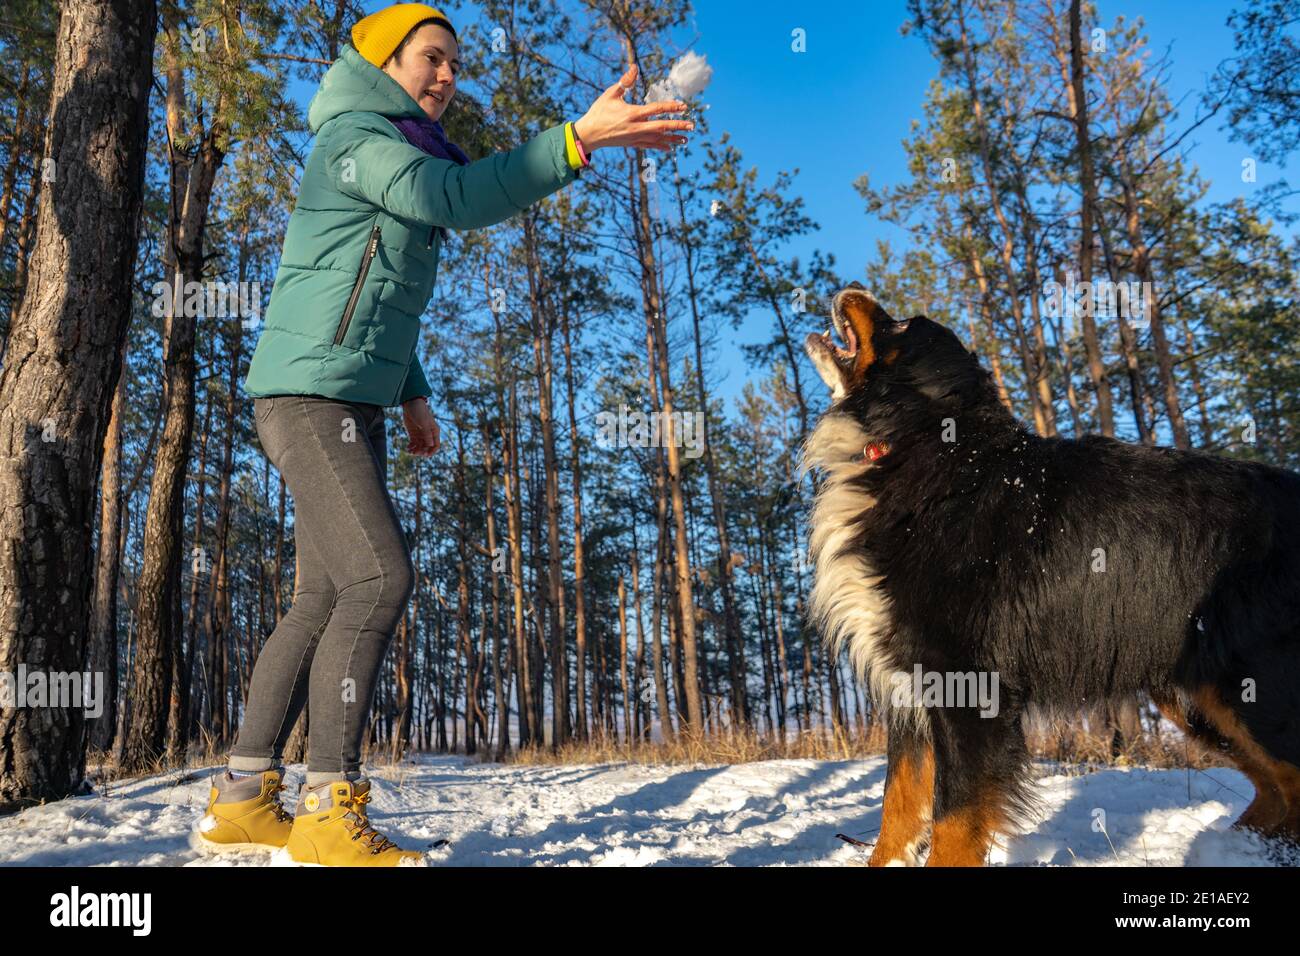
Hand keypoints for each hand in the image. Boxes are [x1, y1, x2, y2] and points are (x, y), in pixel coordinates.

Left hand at [401, 397, 439, 456]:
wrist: (410, 404)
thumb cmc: (419, 411)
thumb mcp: (423, 423)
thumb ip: (426, 434)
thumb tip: (430, 445)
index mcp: (434, 432)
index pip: (436, 445)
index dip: (431, 451)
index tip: (425, 455)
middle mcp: (428, 435)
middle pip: (427, 448)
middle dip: (421, 451)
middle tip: (415, 452)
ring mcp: (420, 435)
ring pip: (420, 447)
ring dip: (415, 451)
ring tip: (410, 451)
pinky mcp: (413, 434)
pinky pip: (413, 444)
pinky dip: (411, 447)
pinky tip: (408, 448)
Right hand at [573, 62, 693, 153]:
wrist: (589, 134)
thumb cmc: (599, 111)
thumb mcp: (610, 94)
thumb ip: (625, 81)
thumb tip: (635, 67)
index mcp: (632, 113)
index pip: (656, 109)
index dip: (671, 107)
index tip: (683, 106)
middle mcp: (636, 127)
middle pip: (661, 126)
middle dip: (678, 126)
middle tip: (692, 126)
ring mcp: (635, 137)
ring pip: (658, 139)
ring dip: (673, 139)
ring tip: (686, 140)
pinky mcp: (632, 144)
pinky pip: (650, 146)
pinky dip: (661, 146)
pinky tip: (671, 148)